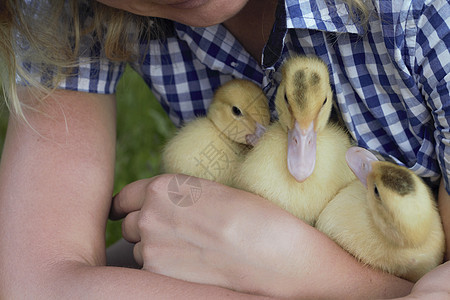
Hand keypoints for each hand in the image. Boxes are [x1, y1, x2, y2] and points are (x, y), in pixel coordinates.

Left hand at [111, 174, 413, 298]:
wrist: (273, 253)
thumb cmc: (251, 216)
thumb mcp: (209, 192)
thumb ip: (177, 196)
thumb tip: (162, 207)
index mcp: (163, 187)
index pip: (125, 196)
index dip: (132, 205)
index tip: (136, 211)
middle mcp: (149, 216)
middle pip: (129, 224)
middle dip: (144, 227)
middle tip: (175, 233)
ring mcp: (151, 248)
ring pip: (140, 249)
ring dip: (156, 249)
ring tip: (192, 251)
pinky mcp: (159, 276)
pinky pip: (151, 271)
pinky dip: (165, 269)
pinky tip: (194, 266)